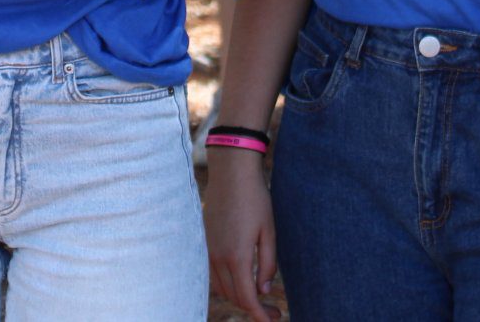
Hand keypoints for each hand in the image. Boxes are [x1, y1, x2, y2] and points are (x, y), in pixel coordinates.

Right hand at [205, 152, 280, 320]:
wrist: (231, 172)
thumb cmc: (255, 199)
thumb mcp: (269, 231)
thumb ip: (268, 264)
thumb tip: (264, 290)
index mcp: (237, 256)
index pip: (247, 299)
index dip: (261, 315)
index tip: (274, 319)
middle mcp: (218, 257)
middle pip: (234, 297)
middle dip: (253, 308)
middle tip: (273, 309)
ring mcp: (208, 250)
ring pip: (221, 288)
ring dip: (239, 297)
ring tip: (258, 296)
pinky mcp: (204, 242)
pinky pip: (214, 274)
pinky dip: (227, 284)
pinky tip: (241, 279)